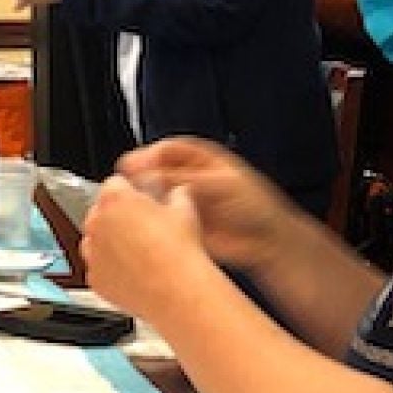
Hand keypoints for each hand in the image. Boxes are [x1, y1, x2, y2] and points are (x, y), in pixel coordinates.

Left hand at [81, 175, 207, 318]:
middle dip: (117, 217)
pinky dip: (110, 269)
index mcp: (114, 200)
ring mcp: (92, 252)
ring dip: (108, 243)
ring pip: (94, 241)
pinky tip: (132, 272)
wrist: (177, 291)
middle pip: (100, 212)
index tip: (138, 200)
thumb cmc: (179, 251)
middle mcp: (97, 223)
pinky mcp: (95, 278)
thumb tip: (177, 193)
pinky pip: (98, 268)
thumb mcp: (184, 211)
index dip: (130, 191)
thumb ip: (176, 195)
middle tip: (141, 228)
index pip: (114, 184)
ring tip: (136, 252)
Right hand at [114, 137, 295, 273]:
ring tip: (133, 207)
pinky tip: (144, 226)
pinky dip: (148, 223)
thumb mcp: (221, 183)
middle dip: (138, 179)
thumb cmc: (255, 206)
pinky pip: (156, 221)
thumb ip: (186, 178)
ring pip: (151, 197)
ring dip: (141, 202)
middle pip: (151, 172)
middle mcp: (183, 176)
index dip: (146, 157)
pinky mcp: (176, 224)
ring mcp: (178, 200)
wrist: (266, 241)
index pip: (163, 151)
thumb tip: (152, 175)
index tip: (131, 166)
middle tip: (125, 187)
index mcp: (195, 158)